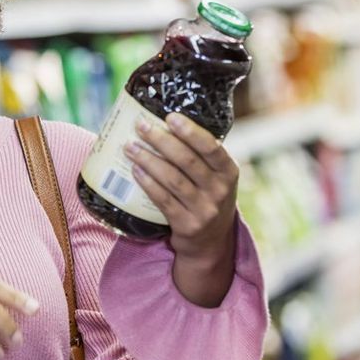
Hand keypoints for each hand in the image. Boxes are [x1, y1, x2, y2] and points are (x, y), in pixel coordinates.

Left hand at [125, 113, 238, 305]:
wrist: (210, 242)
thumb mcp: (216, 178)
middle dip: (161, 140)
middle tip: (141, 126)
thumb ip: (200, 156)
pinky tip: (135, 170)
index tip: (170, 117)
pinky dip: (147, 183)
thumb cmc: (207, 197)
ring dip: (148, 160)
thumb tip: (164, 124)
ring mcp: (204, 210)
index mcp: (229, 172)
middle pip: (187, 161)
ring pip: (172, 179)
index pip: (211, 147)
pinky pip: (163, 200)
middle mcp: (220, 191)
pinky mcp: (187, 225)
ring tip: (130, 147)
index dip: (190, 131)